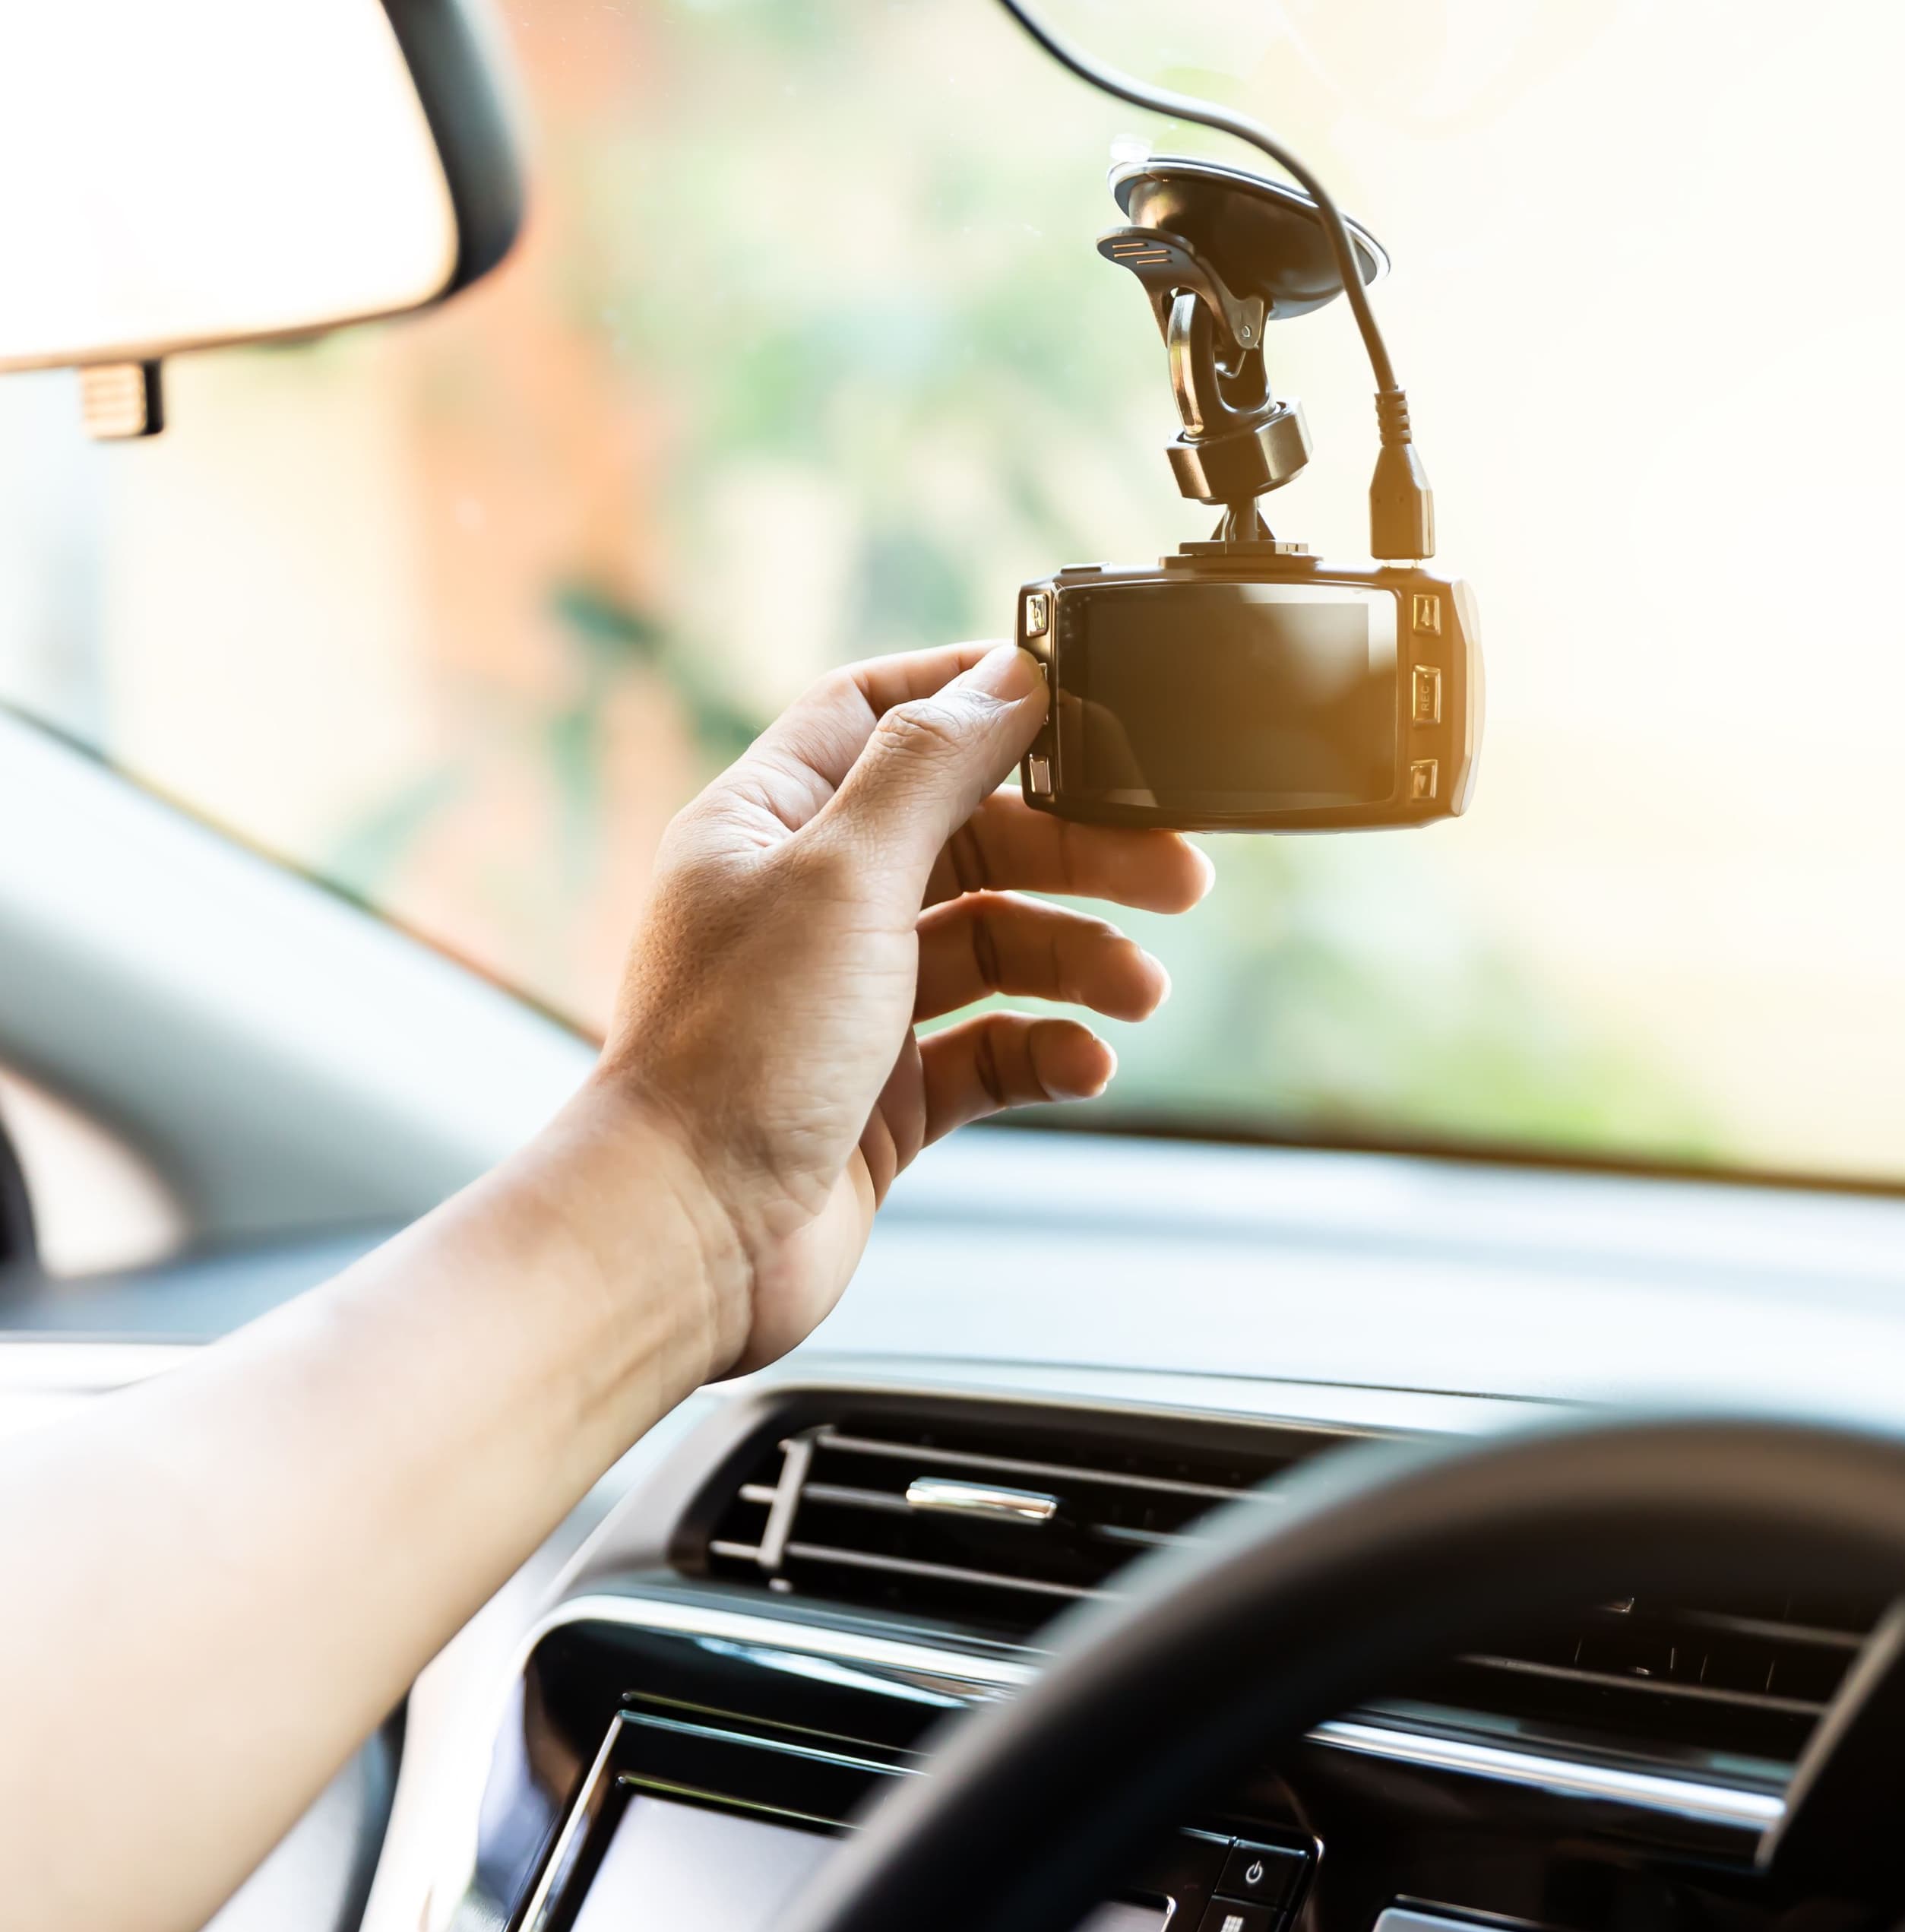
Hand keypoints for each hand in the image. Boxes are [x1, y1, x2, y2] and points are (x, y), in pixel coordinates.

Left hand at [589, 641, 1210, 1374]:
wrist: (687, 1240)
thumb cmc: (737, 1053)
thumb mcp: (844, 875)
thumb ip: (931, 766)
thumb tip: (1009, 677)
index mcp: (768, 823)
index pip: (876, 712)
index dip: (974, 698)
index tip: (1081, 706)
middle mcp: (805, 902)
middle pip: (969, 835)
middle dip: (1076, 851)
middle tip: (1177, 870)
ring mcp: (847, 1002)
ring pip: (993, 946)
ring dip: (1078, 958)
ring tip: (1139, 990)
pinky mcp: (882, 1094)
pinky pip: (989, 1050)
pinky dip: (1045, 1050)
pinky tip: (1083, 1062)